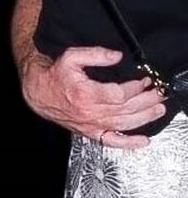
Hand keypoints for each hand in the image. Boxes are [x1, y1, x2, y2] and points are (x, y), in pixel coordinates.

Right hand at [20, 45, 163, 148]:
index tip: (144, 80)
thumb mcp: (72, 56)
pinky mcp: (90, 132)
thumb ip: (96, 54)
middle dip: (146, 101)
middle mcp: (89, 113)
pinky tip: (142, 141)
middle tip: (159, 93)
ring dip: (144, 118)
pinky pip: (111, 141)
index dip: (135, 87)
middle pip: (126, 110)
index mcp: (86, 94)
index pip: (119, 94)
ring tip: (158, 110)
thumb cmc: (55, 75)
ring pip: (123, 124)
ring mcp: (90, 125)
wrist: (38, 92)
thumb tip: (116, 57)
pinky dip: (128, 143)